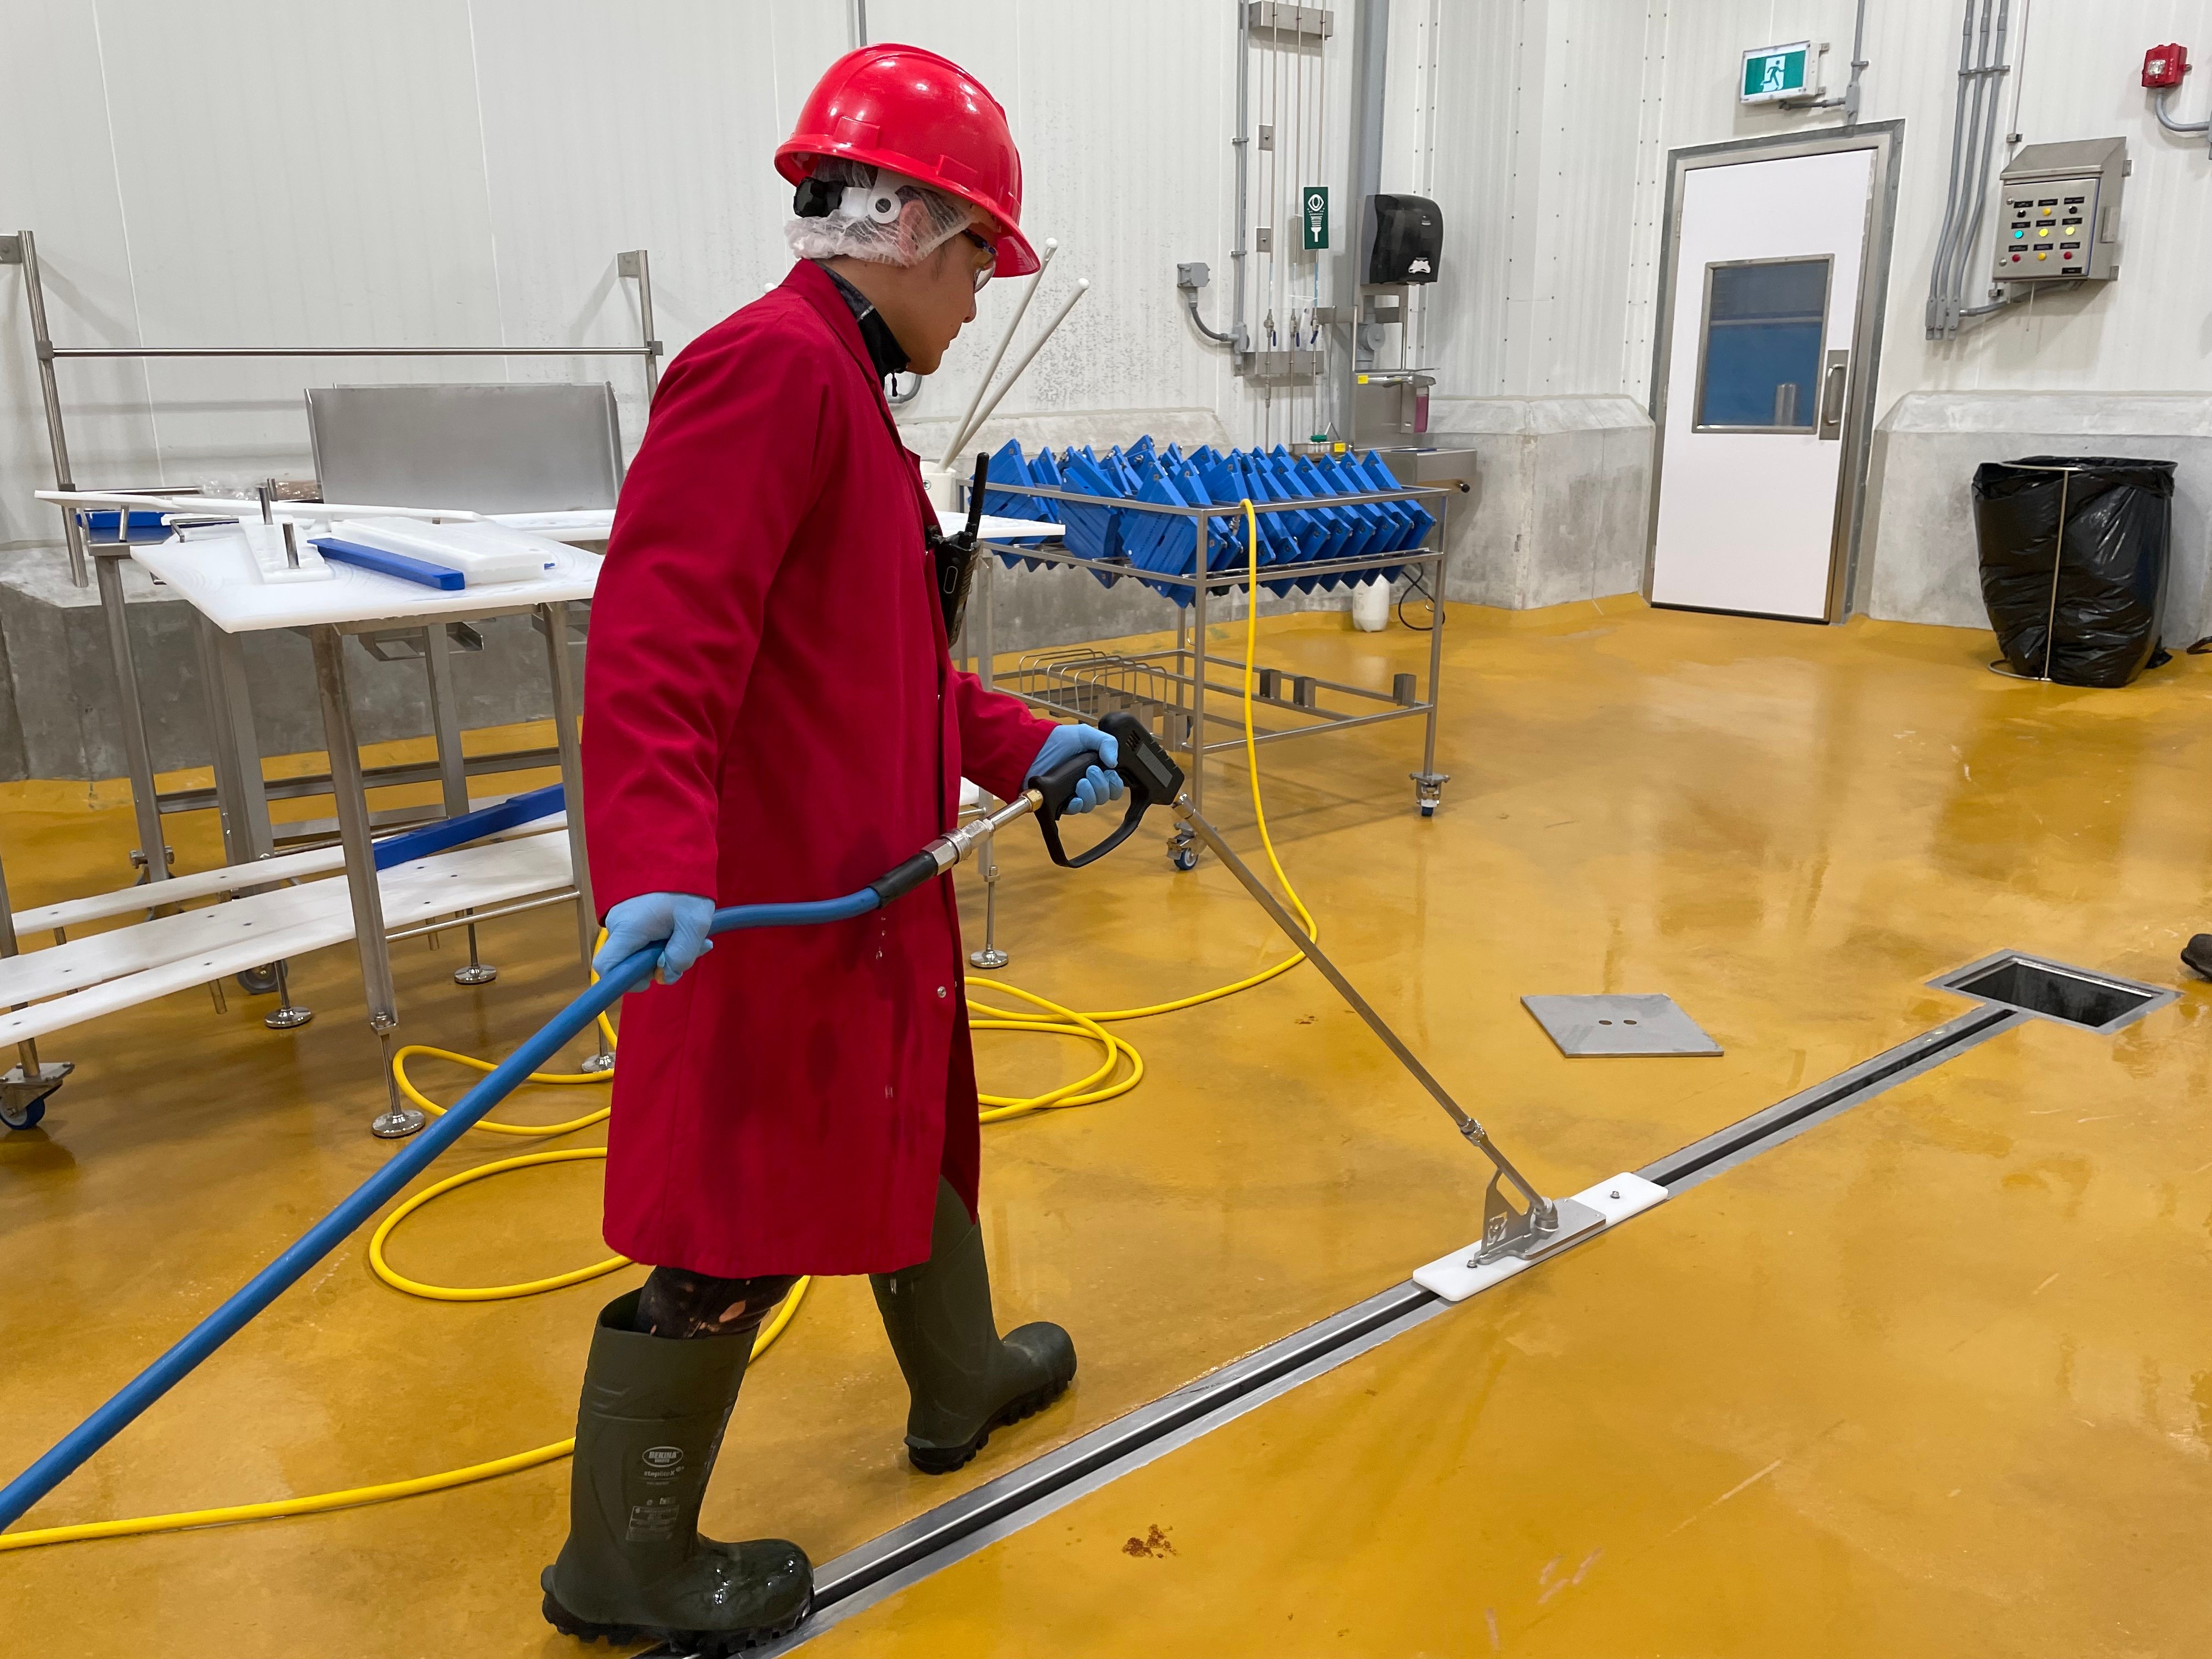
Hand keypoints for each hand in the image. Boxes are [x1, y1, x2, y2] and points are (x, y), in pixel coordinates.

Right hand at [595, 892, 715, 984]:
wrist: (680, 851)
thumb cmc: (687, 887)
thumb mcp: (694, 923)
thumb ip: (682, 954)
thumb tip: (666, 975)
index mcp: (627, 928)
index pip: (606, 967)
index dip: (625, 981)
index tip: (652, 976)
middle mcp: (617, 924)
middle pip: (626, 961)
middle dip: (656, 964)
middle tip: (687, 951)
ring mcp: (623, 917)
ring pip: (637, 949)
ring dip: (664, 950)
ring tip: (690, 936)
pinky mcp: (631, 912)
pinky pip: (641, 936)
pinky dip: (662, 939)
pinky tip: (682, 930)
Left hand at [1026, 722, 1123, 814]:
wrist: (1031, 749)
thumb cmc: (1056, 740)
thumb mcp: (1084, 734)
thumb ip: (1105, 742)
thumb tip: (1115, 761)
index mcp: (1096, 769)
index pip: (1114, 785)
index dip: (1115, 783)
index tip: (1109, 772)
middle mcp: (1087, 783)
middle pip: (1105, 797)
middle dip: (1102, 786)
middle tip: (1091, 771)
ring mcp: (1073, 793)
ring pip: (1091, 804)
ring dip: (1090, 794)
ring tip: (1081, 782)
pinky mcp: (1060, 802)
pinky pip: (1074, 810)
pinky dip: (1078, 805)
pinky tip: (1075, 797)